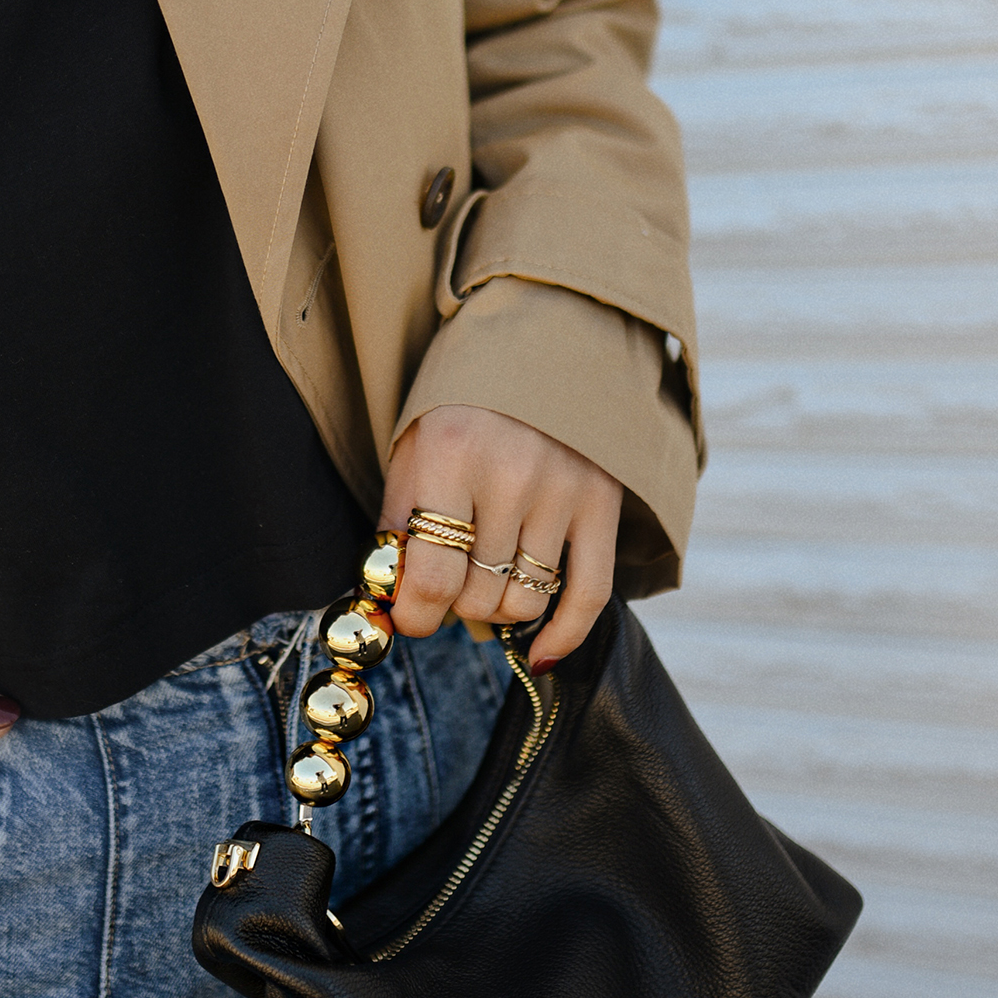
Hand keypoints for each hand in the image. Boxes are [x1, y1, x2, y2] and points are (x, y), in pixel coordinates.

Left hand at [380, 405, 621, 670]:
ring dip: (499, 610)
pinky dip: (563, 634)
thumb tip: (394, 604)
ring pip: (526, 602)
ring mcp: (564, 490)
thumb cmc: (462, 407)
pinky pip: (591, 594)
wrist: (540, 344)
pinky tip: (540, 654)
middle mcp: (511, 474)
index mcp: (451, 454)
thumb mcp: (414, 449)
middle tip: (449, 586)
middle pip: (479, 596)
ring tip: (487, 582)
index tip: (411, 617)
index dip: (415, 615)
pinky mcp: (603, 503)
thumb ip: (400, 523)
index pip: (431, 576)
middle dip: (455, 606)